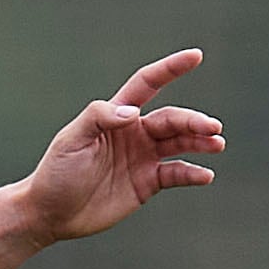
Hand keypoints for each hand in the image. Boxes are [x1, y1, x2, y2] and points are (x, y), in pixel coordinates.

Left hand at [20, 51, 225, 243]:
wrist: (51, 213)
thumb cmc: (56, 171)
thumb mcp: (71, 140)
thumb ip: (100, 118)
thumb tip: (134, 112)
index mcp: (116, 115)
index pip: (148, 84)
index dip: (171, 69)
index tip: (196, 56)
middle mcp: (134, 133)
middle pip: (171, 119)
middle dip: (193, 120)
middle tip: (212, 128)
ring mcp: (143, 158)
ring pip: (180, 143)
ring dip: (200, 142)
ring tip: (217, 144)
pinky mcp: (147, 183)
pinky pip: (176, 174)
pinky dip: (193, 173)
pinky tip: (205, 175)